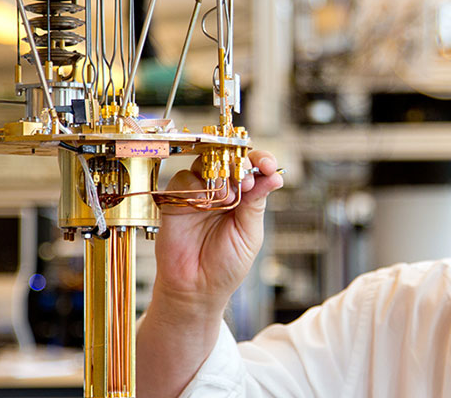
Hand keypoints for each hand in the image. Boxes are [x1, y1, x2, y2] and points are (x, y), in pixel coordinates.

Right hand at [152, 150, 283, 319]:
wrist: (195, 289)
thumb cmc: (225, 267)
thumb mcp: (249, 234)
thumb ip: (256, 203)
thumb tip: (274, 177)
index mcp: (244, 199)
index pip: (253, 169)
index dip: (260, 161)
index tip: (267, 165)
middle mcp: (221, 192)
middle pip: (229, 160)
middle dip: (239, 164)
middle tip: (245, 180)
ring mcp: (198, 195)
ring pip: (206, 165)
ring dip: (219, 176)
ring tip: (225, 198)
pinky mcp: (176, 200)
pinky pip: (183, 178)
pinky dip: (195, 184)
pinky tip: (203, 202)